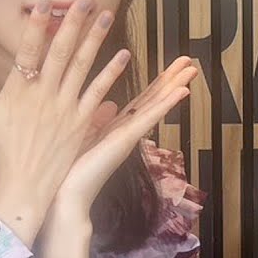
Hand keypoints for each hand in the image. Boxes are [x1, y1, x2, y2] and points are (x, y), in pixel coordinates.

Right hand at [0, 0, 129, 246]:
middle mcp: (43, 96)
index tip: (44, 3)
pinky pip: (98, 93)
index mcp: (17, 91)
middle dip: (73, 23)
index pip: (28, 50)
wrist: (22, 189)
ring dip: (95, 39)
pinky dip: (111, 73)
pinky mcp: (81, 124)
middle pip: (60, 52)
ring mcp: (65, 109)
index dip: (36, 26)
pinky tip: (122, 55)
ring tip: (106, 15)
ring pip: (82, 66)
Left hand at [37, 56, 196, 257]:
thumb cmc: (67, 169)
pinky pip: (148, 119)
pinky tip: (182, 92)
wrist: (64, 197)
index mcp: (116, 129)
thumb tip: (109, 103)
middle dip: (171, 79)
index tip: (172, 66)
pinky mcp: (125, 141)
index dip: (158, 83)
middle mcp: (126, 132)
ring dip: (175, 87)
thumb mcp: (82, 134)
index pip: (142, 100)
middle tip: (190, 60)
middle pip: (153, 100)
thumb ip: (96, 118)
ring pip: (155, 106)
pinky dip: (166, 104)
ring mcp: (128, 137)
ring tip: (193, 69)